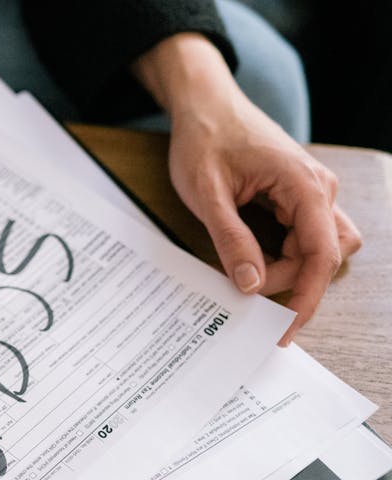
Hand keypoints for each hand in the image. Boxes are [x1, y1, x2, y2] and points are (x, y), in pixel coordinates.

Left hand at [134, 34, 360, 344]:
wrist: (204, 104)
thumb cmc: (204, 140)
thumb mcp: (207, 195)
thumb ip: (231, 240)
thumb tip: (252, 285)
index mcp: (303, 185)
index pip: (321, 254)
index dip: (306, 296)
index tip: (286, 327)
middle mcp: (318, 188)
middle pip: (319, 255)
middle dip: (286, 279)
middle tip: (242, 287)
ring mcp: (311, 191)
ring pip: (314, 247)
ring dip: (285, 267)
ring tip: (243, 270)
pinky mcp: (298, 195)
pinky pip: (302, 235)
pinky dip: (282, 253)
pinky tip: (252, 258)